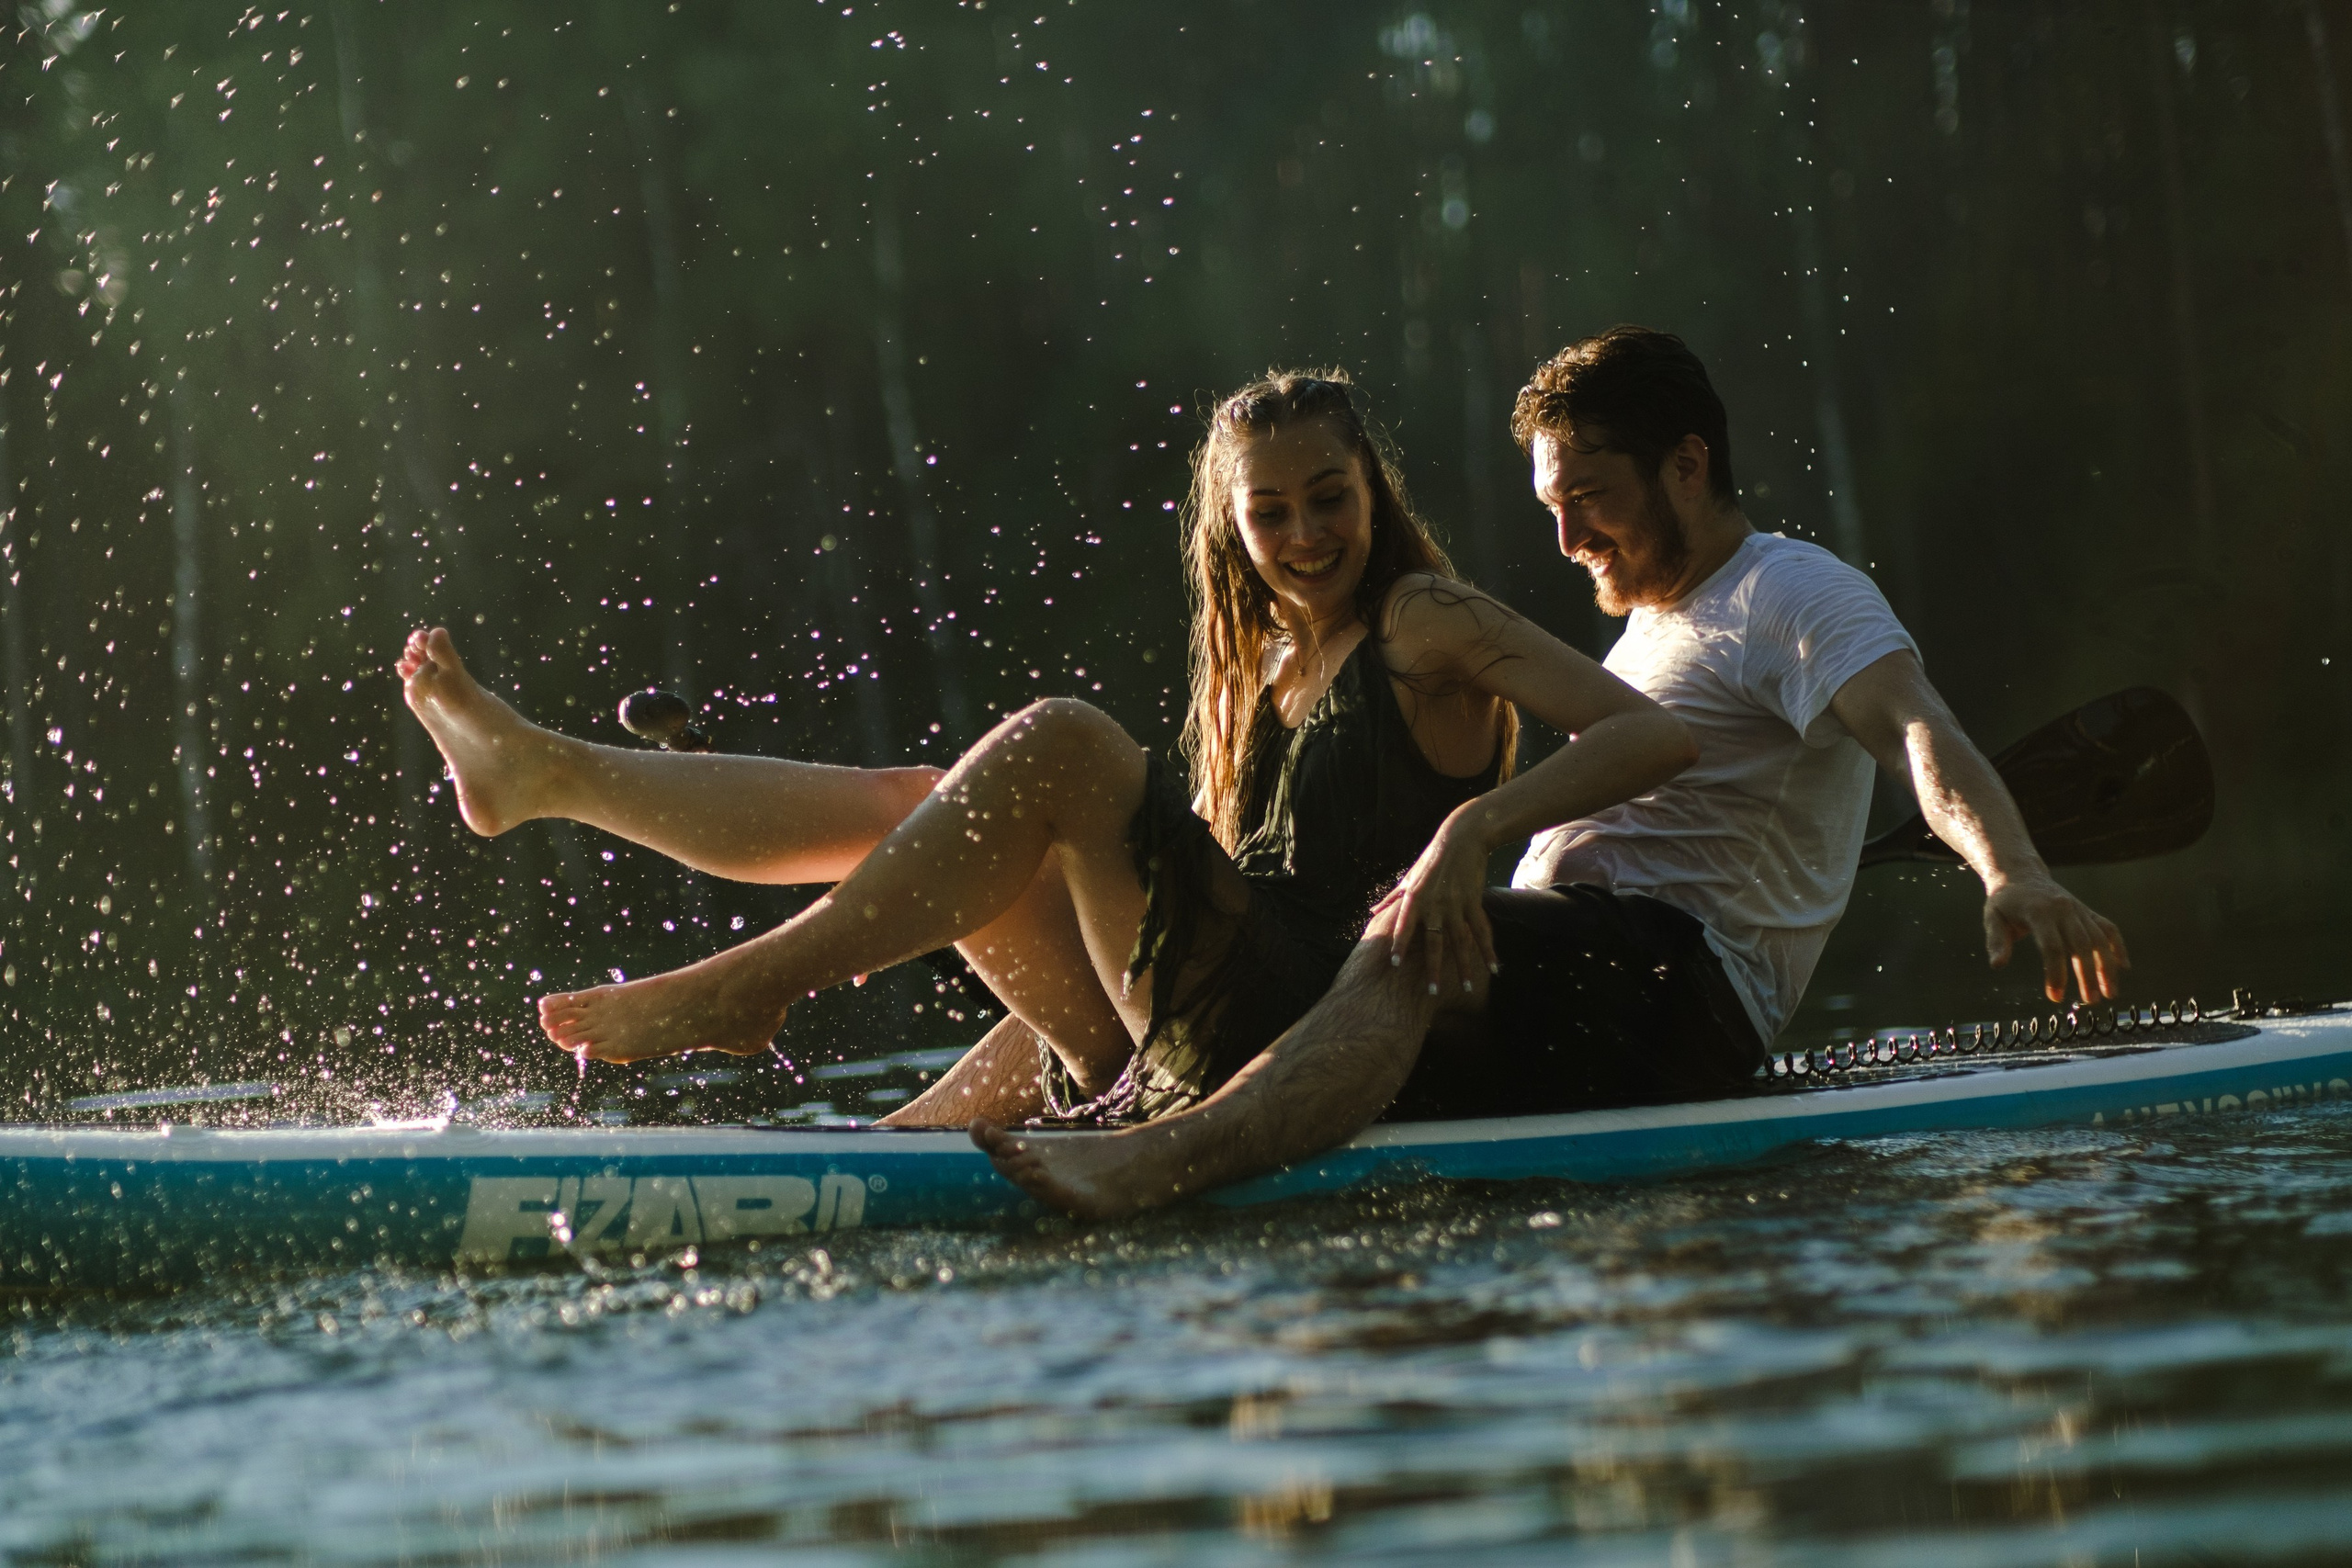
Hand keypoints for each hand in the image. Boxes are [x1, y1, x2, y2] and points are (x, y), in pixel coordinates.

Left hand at [1375, 811, 1498, 999]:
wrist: (1461, 838)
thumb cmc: (1431, 858)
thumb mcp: (1408, 877)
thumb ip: (1392, 897)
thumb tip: (1372, 911)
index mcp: (1415, 898)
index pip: (1404, 926)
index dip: (1399, 945)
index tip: (1394, 966)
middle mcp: (1434, 904)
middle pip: (1433, 942)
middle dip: (1433, 969)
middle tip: (1432, 992)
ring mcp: (1456, 904)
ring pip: (1460, 942)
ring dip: (1465, 967)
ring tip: (1468, 989)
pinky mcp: (1474, 901)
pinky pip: (1481, 931)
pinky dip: (1488, 950)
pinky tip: (1495, 968)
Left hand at [1983, 872, 2128, 1004]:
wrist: (2022, 875)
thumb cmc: (2005, 901)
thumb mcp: (1993, 917)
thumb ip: (1996, 941)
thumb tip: (1997, 965)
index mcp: (2039, 912)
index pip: (2052, 946)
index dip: (2056, 973)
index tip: (2055, 997)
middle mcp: (2063, 909)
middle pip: (2081, 945)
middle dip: (2088, 975)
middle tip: (2090, 1001)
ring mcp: (2078, 910)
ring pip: (2099, 939)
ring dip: (2107, 966)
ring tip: (2109, 993)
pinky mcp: (2087, 911)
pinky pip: (2108, 928)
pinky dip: (2118, 946)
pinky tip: (2123, 967)